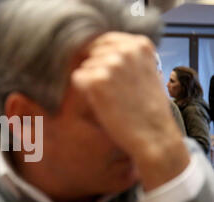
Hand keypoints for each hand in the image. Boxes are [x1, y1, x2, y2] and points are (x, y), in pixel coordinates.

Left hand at [72, 32, 189, 189]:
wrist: (153, 134)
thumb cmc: (148, 108)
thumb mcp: (146, 71)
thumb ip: (127, 57)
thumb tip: (98, 49)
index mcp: (139, 44)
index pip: (105, 38)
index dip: (100, 55)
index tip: (105, 71)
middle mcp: (125, 49)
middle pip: (92, 51)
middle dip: (95, 68)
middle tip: (111, 89)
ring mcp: (110, 64)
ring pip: (84, 66)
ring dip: (91, 81)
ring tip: (111, 97)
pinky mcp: (96, 80)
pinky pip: (77, 79)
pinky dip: (84, 91)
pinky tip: (102, 102)